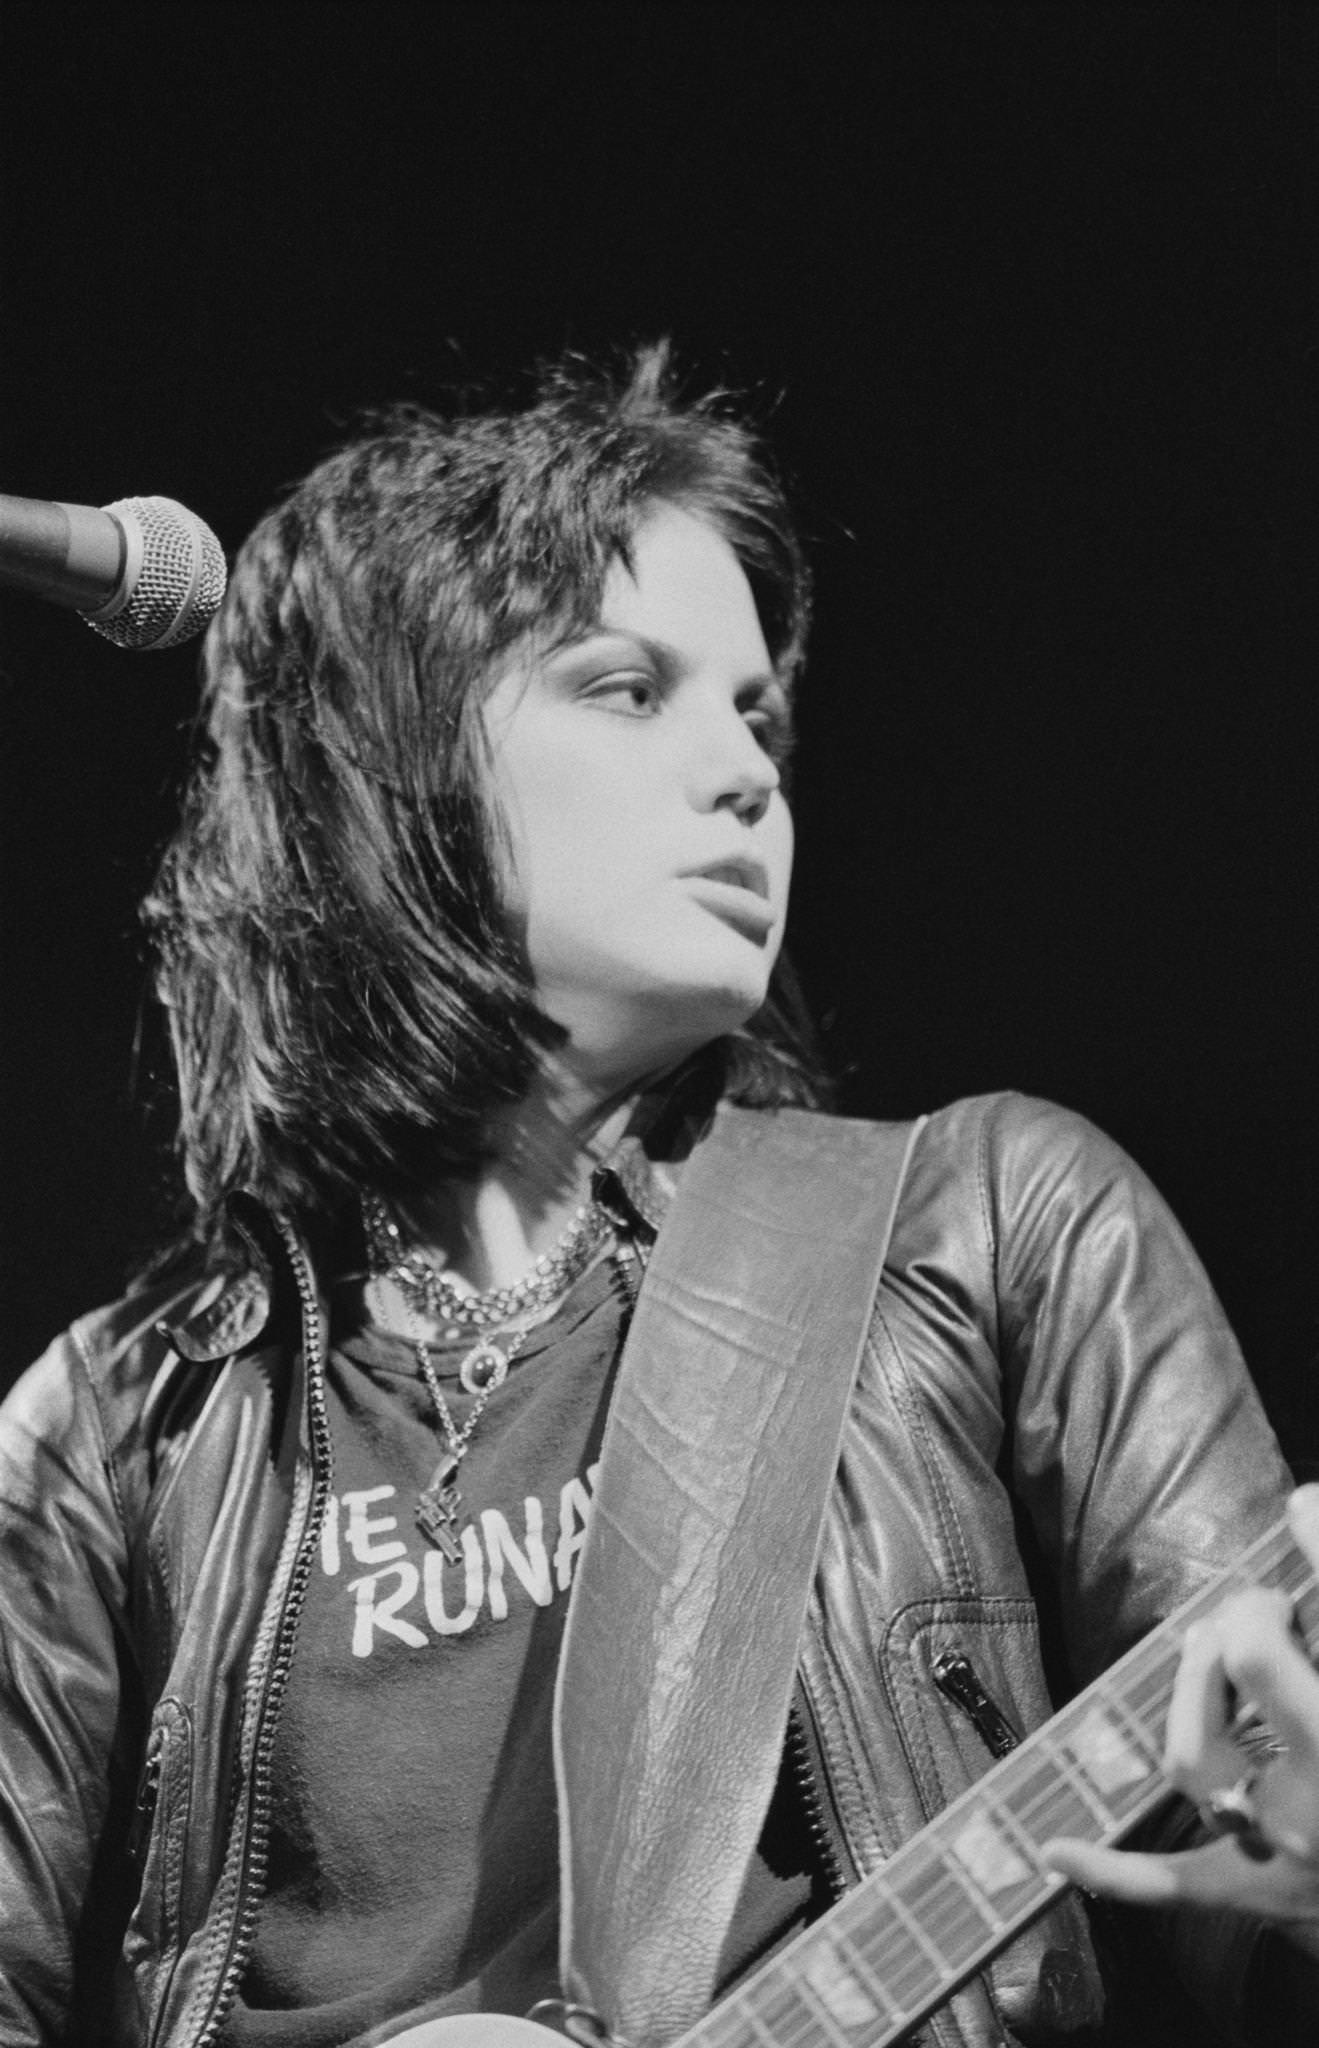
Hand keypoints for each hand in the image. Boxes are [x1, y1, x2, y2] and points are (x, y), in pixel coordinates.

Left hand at [1045, 1486, 1318, 1953]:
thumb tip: (1308, 1504)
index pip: (1305, 1627)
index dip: (1317, 1547)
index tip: (1304, 1509)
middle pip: (1249, 1666)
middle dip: (1245, 1616)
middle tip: (1267, 1604)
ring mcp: (1288, 1851)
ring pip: (1194, 1757)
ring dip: (1189, 1688)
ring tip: (1213, 1646)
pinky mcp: (1263, 1893)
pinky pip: (1178, 1886)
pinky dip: (1116, 1872)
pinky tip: (1057, 1851)